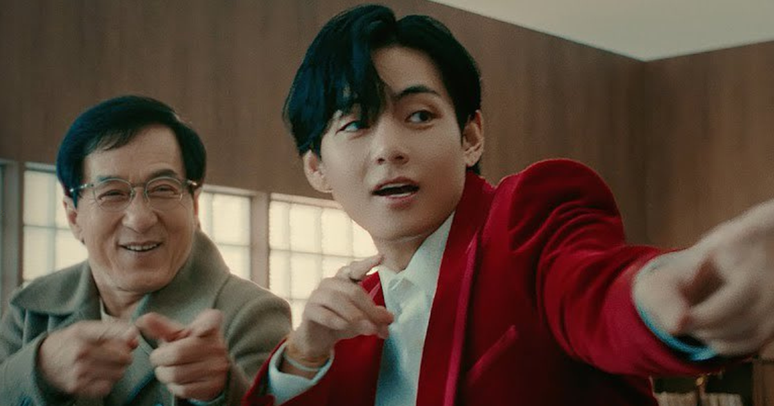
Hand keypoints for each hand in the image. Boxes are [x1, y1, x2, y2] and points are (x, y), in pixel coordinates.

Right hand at [37, 321, 138, 396]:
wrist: (42, 361)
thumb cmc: (71, 341)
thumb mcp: (88, 328)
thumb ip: (114, 329)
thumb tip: (135, 337)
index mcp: (83, 334)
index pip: (117, 335)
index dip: (129, 337)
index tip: (131, 339)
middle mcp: (80, 353)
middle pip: (124, 358)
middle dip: (124, 356)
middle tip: (116, 354)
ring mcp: (78, 372)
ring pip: (118, 374)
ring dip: (117, 370)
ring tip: (107, 364)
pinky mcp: (77, 388)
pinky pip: (107, 388)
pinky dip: (107, 382)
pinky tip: (99, 375)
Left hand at [135, 310, 228, 400]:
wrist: (212, 370)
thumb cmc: (191, 347)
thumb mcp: (179, 334)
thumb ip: (161, 327)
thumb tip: (141, 319)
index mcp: (210, 328)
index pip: (212, 320)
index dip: (205, 325)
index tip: (199, 331)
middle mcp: (217, 347)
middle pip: (177, 353)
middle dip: (159, 358)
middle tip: (159, 358)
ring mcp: (216, 368)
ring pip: (176, 374)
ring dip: (163, 374)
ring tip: (166, 369)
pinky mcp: (213, 386)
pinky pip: (182, 389)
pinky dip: (173, 386)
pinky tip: (175, 380)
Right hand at [285, 255, 392, 373]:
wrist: (318, 340)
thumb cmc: (341, 323)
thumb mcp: (362, 320)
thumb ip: (375, 317)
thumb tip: (389, 318)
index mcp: (344, 280)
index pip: (355, 268)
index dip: (366, 263)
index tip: (381, 257)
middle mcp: (330, 283)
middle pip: (353, 291)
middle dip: (370, 309)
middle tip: (382, 323)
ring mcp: (317, 295)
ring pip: (337, 300)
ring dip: (355, 316)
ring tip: (369, 330)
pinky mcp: (309, 310)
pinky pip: (324, 313)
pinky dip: (337, 321)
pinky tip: (345, 327)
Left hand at [634, 199, 773, 355]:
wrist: (688, 295)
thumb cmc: (673, 283)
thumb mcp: (658, 285)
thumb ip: (662, 300)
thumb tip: (679, 325)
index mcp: (732, 242)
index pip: (763, 222)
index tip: (773, 215)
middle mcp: (760, 260)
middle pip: (748, 293)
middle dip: (710, 318)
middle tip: (684, 321)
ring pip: (756, 322)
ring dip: (717, 335)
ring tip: (695, 325)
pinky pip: (759, 338)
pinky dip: (730, 345)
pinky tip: (712, 336)